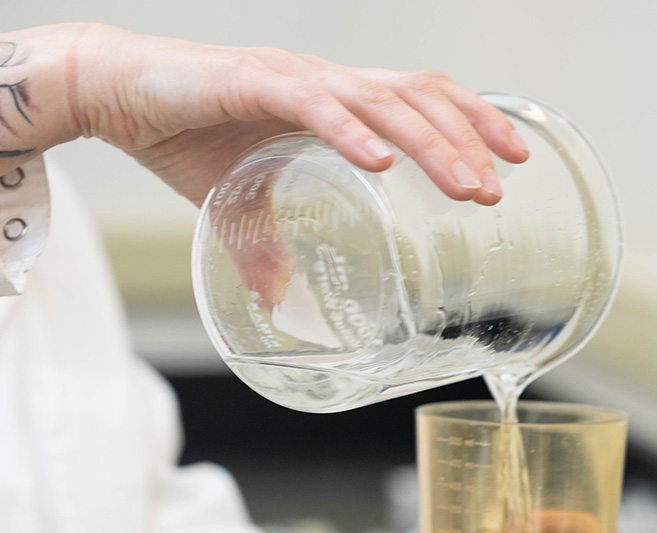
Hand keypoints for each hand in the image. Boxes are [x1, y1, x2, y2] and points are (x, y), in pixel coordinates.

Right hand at [67, 25, 528, 205]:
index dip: (470, 125)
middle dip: (467, 140)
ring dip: (428, 143)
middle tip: (498, 187)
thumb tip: (280, 300)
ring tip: (464, 184)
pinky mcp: (255, 83)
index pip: (421, 102)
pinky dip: (349, 132)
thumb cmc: (185, 135)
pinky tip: (380, 163)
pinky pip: (312, 105)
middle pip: (420, 97)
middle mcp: (328, 83)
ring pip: (382, 101)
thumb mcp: (239, 207)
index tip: (508, 162)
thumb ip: (266, 249)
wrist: (119, 94)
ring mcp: (296, 79)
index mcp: (335, 104)